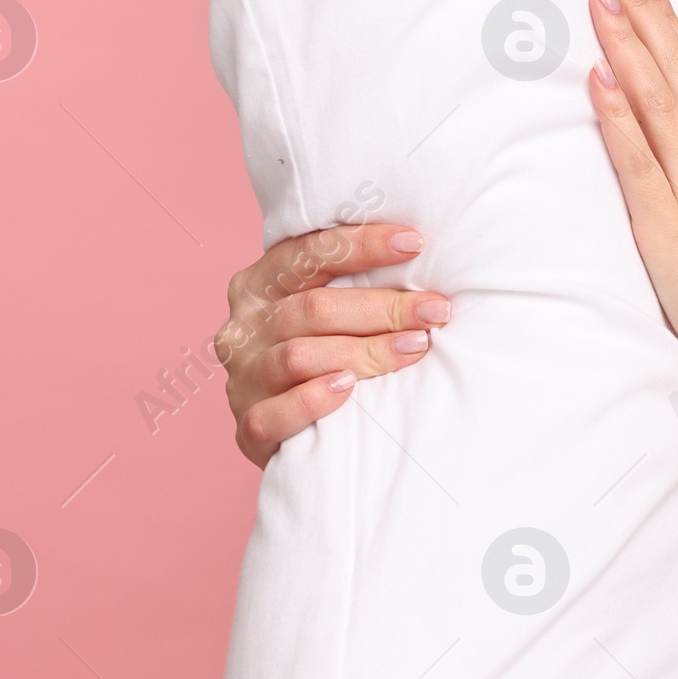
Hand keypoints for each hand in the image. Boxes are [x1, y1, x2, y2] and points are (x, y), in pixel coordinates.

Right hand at [215, 222, 450, 467]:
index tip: (415, 243)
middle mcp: (244, 328)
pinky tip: (348, 389)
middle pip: (314, 308)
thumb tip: (419, 259)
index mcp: (258, 286)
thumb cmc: (321, 357)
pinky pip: (275, 414)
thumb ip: (350, 288)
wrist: (291, 435)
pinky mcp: (249, 427)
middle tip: (435, 311)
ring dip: (364, 352)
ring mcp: (242, 379)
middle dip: (383, 307)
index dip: (362, 245)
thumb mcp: (323, 315)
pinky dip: (313, 400)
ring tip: (414, 348)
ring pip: (299, 357)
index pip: (307, 254)